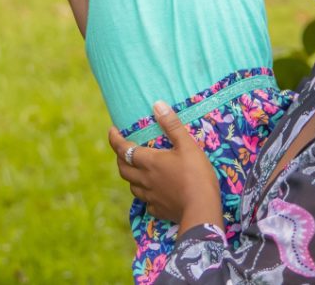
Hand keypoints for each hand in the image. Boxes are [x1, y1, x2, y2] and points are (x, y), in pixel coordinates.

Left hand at [109, 101, 222, 226]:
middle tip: (122, 149)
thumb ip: (172, 125)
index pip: (123, 149)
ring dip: (130, 176)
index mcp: (149, 162)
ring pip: (132, 186)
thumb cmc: (196, 174)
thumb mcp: (187, 145)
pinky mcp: (159, 210)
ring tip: (135, 169)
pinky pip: (145, 202)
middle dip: (119, 157)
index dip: (114, 139)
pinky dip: (144, 194)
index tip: (112, 130)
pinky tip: (152, 193)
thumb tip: (157, 104)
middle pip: (123, 169)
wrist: (202, 209)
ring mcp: (151, 196)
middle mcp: (145, 179)